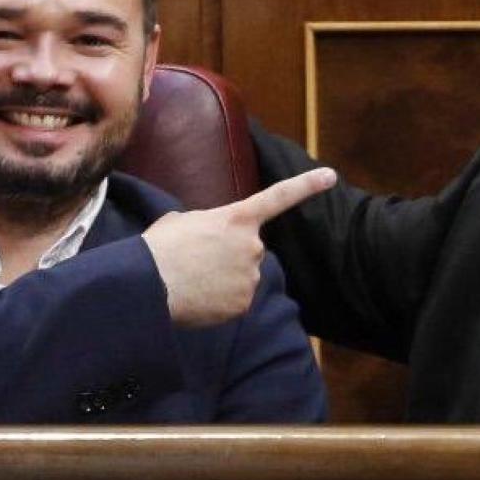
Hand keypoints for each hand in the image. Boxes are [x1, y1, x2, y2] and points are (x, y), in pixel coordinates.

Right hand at [143, 167, 336, 327]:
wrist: (148, 284)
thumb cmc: (158, 249)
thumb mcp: (180, 221)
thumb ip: (205, 224)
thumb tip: (205, 237)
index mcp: (236, 218)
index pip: (278, 197)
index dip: (307, 185)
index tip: (332, 176)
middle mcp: (252, 245)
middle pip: (249, 251)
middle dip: (229, 256)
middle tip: (197, 262)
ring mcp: (251, 275)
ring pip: (243, 277)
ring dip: (224, 279)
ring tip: (194, 279)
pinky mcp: (244, 303)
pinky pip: (236, 301)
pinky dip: (220, 302)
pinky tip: (199, 298)